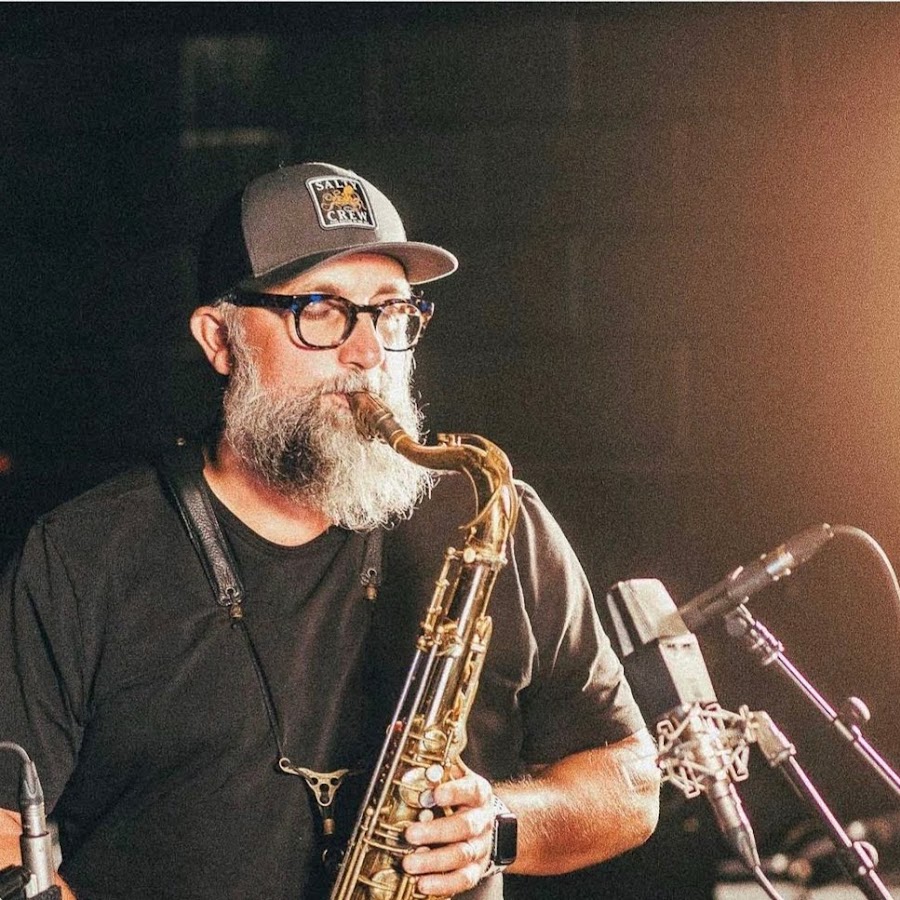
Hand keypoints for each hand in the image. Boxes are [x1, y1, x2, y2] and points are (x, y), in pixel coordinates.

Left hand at [401, 762, 494, 896]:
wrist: (487, 824)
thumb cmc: (462, 798)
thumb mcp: (455, 776)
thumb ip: (436, 767)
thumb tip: (408, 746)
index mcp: (478, 794)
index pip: (471, 790)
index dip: (454, 792)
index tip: (435, 794)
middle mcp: (482, 820)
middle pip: (464, 826)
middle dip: (436, 832)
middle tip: (410, 834)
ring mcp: (480, 847)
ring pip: (461, 855)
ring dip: (434, 861)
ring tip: (410, 863)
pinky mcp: (476, 870)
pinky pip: (463, 880)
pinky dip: (443, 884)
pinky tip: (423, 884)